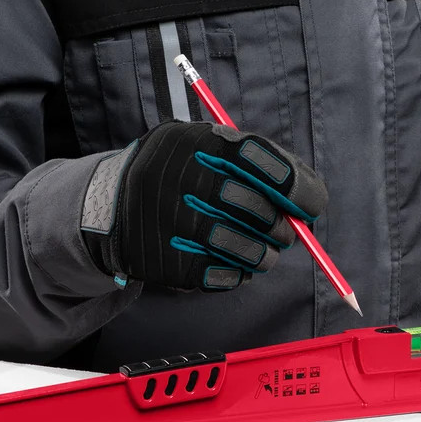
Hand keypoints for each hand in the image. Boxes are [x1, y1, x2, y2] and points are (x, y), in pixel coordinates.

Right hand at [81, 121, 326, 291]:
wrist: (110, 204)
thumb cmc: (180, 172)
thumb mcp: (208, 145)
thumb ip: (259, 163)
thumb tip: (310, 196)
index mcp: (205, 144)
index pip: (270, 167)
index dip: (300, 191)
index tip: (309, 207)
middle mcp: (190, 183)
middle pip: (265, 214)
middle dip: (284, 229)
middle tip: (284, 232)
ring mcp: (178, 226)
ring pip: (252, 252)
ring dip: (265, 256)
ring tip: (261, 251)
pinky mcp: (170, 264)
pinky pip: (227, 277)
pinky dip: (237, 273)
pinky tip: (226, 260)